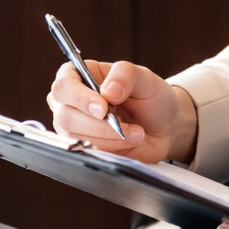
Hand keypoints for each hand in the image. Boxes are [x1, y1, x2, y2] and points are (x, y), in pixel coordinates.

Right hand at [48, 59, 197, 163]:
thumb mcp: (144, 77)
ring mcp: (74, 127)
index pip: (63, 86)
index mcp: (79, 76)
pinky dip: (112, 148)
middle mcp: (71, 102)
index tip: (102, 108)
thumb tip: (107, 91)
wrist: (165, 125)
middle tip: (122, 123)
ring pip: (76, 137)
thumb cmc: (150, 97)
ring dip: (109, 137)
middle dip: (97, 124)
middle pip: (65, 116)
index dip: (79, 98)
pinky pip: (88, 153)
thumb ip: (125, 75)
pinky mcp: (84, 147)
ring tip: (135, 131)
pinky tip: (129, 141)